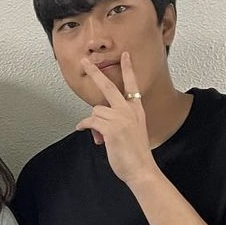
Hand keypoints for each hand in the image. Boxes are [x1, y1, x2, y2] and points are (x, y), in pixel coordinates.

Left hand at [74, 52, 157, 187]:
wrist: (141, 169)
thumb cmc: (136, 154)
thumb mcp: (131, 132)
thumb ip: (116, 122)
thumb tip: (98, 125)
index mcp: (137, 110)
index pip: (132, 85)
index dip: (128, 69)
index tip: (125, 55)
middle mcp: (129, 111)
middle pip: (109, 87)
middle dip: (94, 72)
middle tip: (84, 62)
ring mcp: (120, 118)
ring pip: (96, 110)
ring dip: (93, 123)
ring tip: (101, 137)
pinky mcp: (111, 128)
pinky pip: (90, 122)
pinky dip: (84, 126)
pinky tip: (84, 130)